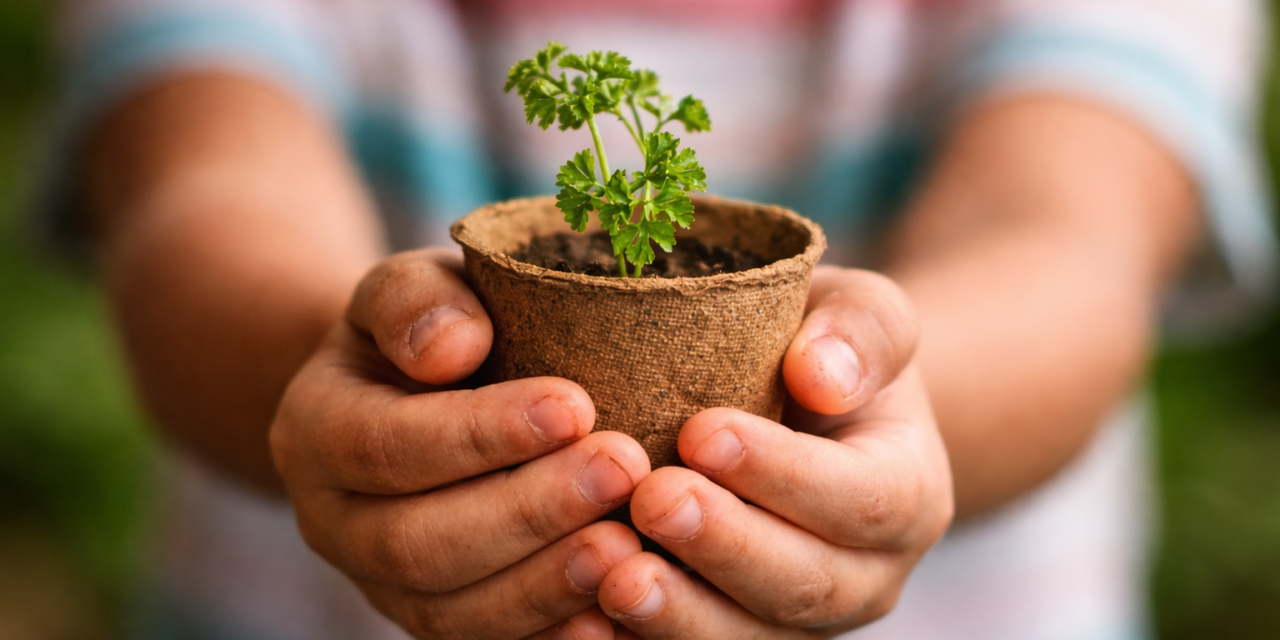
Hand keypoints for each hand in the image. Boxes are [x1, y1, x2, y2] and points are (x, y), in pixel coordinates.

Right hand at [269, 248, 652, 638]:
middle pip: (416, 542)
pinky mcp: (436, 618)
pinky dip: (552, 635)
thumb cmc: (430, 327)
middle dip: (527, 512)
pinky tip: (618, 609)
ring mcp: (381, 585)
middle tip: (622, 470)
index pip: (386, 444)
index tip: (575, 404)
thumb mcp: (410, 286)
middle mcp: (334, 523)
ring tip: (629, 543)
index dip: (479, 434)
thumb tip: (453, 348)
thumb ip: (417, 301)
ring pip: (450, 611)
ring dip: (545, 583)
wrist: (413, 394)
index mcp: (316, 430)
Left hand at [596, 266, 953, 637]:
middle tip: (652, 499)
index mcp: (908, 493)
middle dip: (725, 548)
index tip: (701, 432)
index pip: (861, 498)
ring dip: (681, 616)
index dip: (784, 475)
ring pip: (751, 638)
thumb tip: (822, 375)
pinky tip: (584, 619)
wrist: (805, 413)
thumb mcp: (861, 313)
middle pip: (807, 585)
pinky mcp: (740, 633)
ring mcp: (803, 621)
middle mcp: (867, 575)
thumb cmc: (823, 352)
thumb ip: (861, 331)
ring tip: (614, 576)